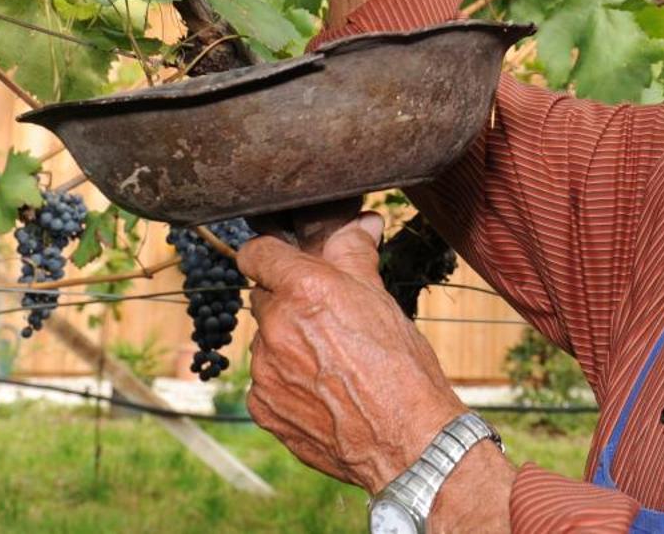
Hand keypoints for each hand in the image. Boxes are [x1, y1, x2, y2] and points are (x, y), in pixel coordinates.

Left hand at [238, 213, 463, 492]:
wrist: (406, 440)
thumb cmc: (402, 367)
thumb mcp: (382, 299)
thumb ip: (356, 254)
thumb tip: (359, 223)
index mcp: (304, 289)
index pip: (257, 253)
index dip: (270, 254)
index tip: (279, 262)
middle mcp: (275, 326)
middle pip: (264, 298)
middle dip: (288, 302)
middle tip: (325, 319)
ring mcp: (264, 370)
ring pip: (266, 341)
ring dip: (287, 343)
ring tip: (331, 363)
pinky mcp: (262, 407)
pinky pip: (265, 382)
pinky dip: (285, 382)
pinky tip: (321, 392)